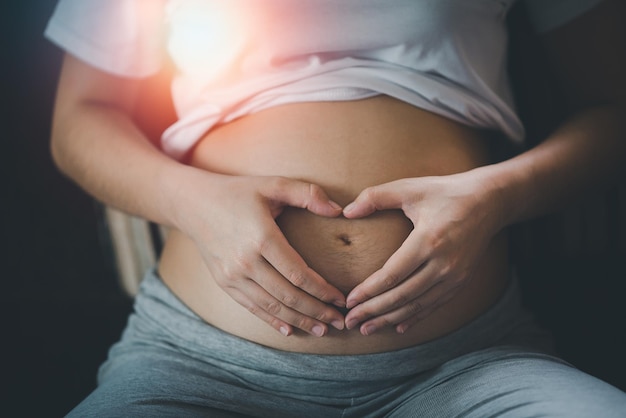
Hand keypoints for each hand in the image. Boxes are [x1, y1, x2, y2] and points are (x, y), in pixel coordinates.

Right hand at [176, 170, 346, 336]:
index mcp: (262, 238)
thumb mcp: (273, 184)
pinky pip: (252, 307)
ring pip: (272, 306)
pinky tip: (290, 330)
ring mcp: (233, 275)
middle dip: (317, 311)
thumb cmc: (238, 192)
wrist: (193, 204)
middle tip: (339, 321)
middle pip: (288, 296)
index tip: (341, 299)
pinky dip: (272, 321)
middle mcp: (246, 261)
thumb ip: (308, 194)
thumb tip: (339, 210)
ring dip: (300, 320)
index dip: (323, 291)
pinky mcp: (224, 282)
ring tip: (322, 330)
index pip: (299, 274)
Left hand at [342, 171, 503, 334]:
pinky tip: (398, 327)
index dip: (369, 291)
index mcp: (428, 240)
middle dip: (374, 311)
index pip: (392, 274)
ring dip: (390, 319)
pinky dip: (415, 318)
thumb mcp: (410, 187)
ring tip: (368, 329)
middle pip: (402, 296)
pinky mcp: (461, 281)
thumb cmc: (445, 191)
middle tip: (351, 321)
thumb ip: (375, 197)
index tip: (349, 301)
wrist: (489, 201)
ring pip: (418, 305)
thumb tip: (346, 212)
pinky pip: (435, 305)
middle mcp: (443, 263)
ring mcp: (454, 275)